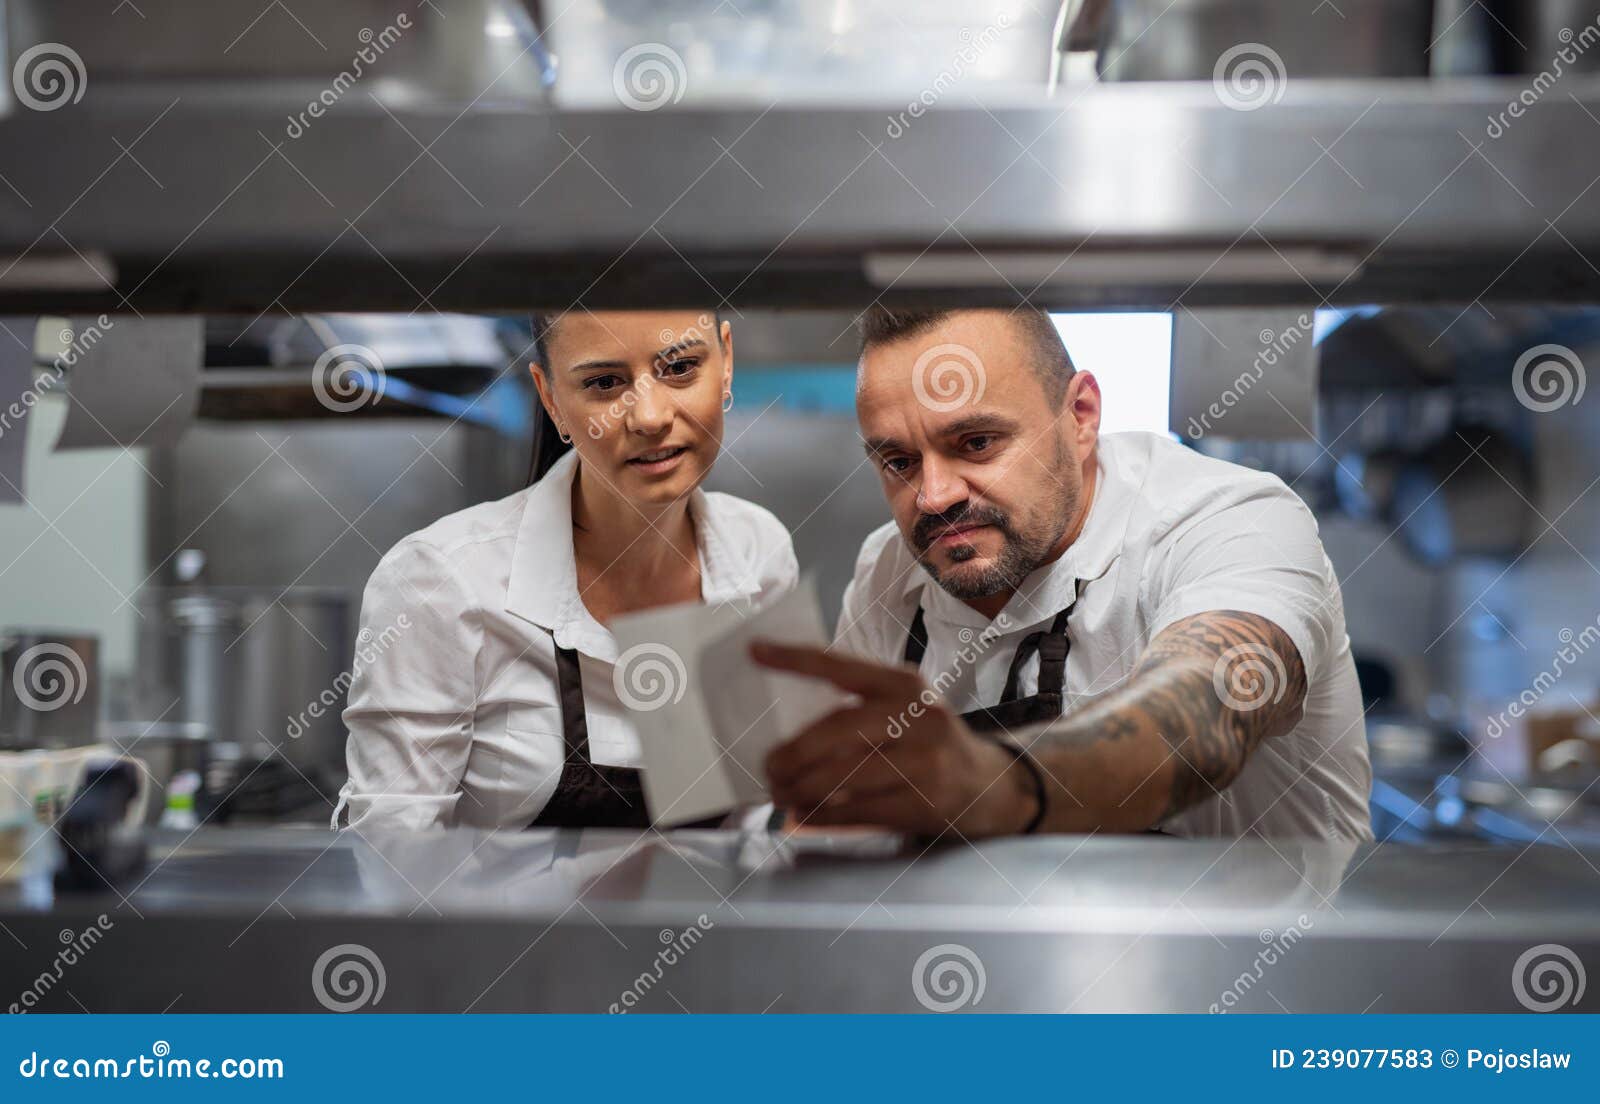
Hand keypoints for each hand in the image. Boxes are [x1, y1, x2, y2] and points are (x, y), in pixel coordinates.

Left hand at [750, 641, 1037, 837]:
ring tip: (781, 793)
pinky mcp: (922, 803)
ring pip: (842, 776)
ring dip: (801, 789)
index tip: (755, 651)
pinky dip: (822, 815)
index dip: (795, 658)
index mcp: (906, 684)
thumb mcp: (906, 710)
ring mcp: (923, 762)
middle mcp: (917, 717)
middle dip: (792, 753)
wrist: (994, 787)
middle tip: (767, 766)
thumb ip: (859, 709)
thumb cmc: (933, 744)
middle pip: (836, 730)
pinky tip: (805, 813)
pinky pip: (856, 811)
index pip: (841, 665)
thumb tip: (786, 728)